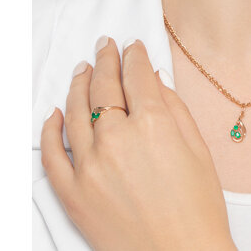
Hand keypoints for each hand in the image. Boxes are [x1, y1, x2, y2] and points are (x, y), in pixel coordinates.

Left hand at [41, 37, 235, 250]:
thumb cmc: (199, 205)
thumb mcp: (198, 149)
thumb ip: (174, 106)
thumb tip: (155, 77)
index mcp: (153, 125)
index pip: (137, 76)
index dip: (135, 56)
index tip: (133, 46)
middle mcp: (117, 139)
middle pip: (104, 86)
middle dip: (106, 59)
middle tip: (105, 45)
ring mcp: (90, 167)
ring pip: (75, 111)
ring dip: (78, 84)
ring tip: (82, 68)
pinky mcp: (73, 193)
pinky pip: (52, 154)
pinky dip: (51, 129)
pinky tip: (55, 112)